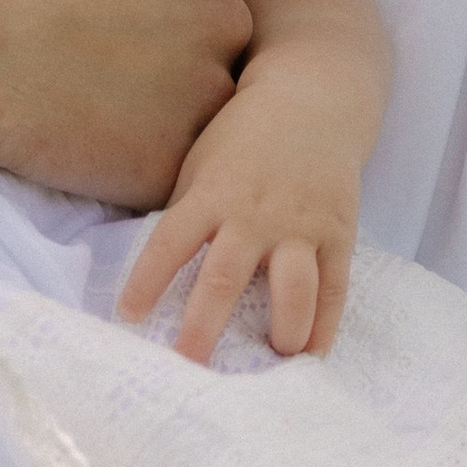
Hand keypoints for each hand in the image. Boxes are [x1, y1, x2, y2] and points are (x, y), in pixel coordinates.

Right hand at [0, 0, 252, 206]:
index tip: (78, 1)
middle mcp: (215, 16)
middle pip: (205, 42)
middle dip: (155, 50)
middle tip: (71, 55)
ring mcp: (193, 96)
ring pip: (192, 108)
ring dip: (148, 107)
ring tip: (67, 99)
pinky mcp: (161, 164)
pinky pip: (164, 167)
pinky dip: (128, 160)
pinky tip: (66, 138)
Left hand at [115, 78, 362, 358]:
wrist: (313, 100)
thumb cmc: (242, 136)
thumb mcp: (201, 162)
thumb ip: (188, 214)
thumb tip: (159, 274)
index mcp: (213, 193)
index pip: (171, 242)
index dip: (147, 280)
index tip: (128, 317)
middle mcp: (255, 213)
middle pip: (225, 277)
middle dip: (204, 325)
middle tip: (189, 365)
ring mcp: (301, 225)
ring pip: (293, 286)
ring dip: (283, 328)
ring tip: (274, 359)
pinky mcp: (338, 232)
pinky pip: (334, 286)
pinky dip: (325, 324)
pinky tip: (312, 353)